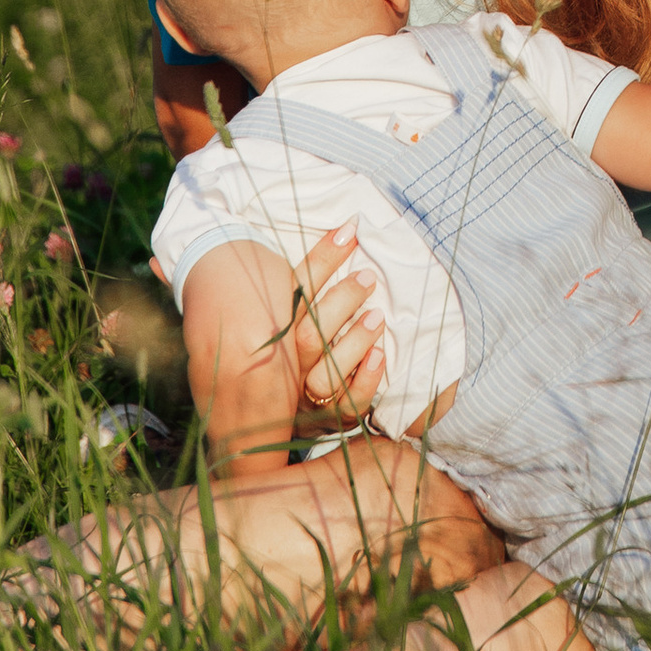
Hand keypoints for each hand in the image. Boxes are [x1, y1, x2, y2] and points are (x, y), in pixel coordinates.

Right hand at [281, 223, 388, 426]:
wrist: (270, 422)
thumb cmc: (295, 350)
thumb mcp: (294, 311)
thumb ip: (309, 280)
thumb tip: (346, 228)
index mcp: (278, 332)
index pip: (295, 291)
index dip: (322, 258)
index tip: (350, 231)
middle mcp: (288, 365)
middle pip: (307, 335)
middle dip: (341, 302)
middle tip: (368, 278)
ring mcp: (307, 394)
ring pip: (325, 374)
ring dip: (353, 343)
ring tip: (376, 318)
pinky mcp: (330, 416)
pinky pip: (348, 405)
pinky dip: (366, 379)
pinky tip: (380, 356)